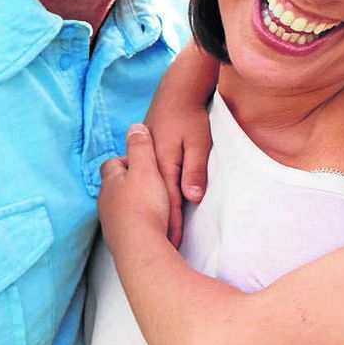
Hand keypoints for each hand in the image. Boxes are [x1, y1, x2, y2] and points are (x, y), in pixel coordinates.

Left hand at [98, 124, 173, 259]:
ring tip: (154, 204)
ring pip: (120, 206)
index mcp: (112, 181)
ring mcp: (111, 222)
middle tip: (151, 182)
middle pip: (115, 186)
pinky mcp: (120, 239)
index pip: (112, 163)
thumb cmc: (145, 205)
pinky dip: (137, 221)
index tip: (144, 161)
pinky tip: (151, 224)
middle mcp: (106, 201)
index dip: (126, 159)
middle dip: (129, 183)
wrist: (141, 247)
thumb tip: (134, 128)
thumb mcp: (147, 169)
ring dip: (134, 203)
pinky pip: (127, 225)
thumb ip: (141, 147)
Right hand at [145, 83, 212, 249]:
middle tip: (167, 252)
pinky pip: (145, 183)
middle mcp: (148, 165)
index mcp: (161, 164)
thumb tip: (192, 198)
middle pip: (154, 202)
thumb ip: (195, 169)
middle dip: (161, 227)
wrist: (175, 92)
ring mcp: (144, 161)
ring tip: (156, 239)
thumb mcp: (198, 141)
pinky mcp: (145, 157)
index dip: (172, 225)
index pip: (168, 201)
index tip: (176, 245)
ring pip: (147, 194)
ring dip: (152, 215)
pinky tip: (147, 211)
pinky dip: (148, 199)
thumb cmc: (190, 116)